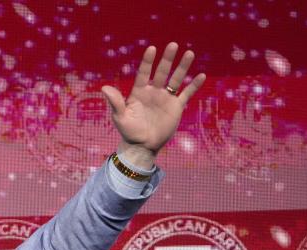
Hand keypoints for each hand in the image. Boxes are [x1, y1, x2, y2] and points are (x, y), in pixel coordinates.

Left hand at [102, 42, 206, 167]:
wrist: (142, 146)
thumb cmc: (129, 132)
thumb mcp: (120, 117)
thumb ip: (115, 102)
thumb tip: (104, 88)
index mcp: (139, 92)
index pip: (143, 73)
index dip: (148, 62)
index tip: (152, 49)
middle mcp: (153, 92)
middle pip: (161, 72)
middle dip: (167, 59)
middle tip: (173, 45)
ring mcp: (165, 98)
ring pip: (176, 79)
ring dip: (183, 67)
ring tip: (189, 53)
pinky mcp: (176, 107)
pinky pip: (186, 94)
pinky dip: (194, 85)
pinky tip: (202, 75)